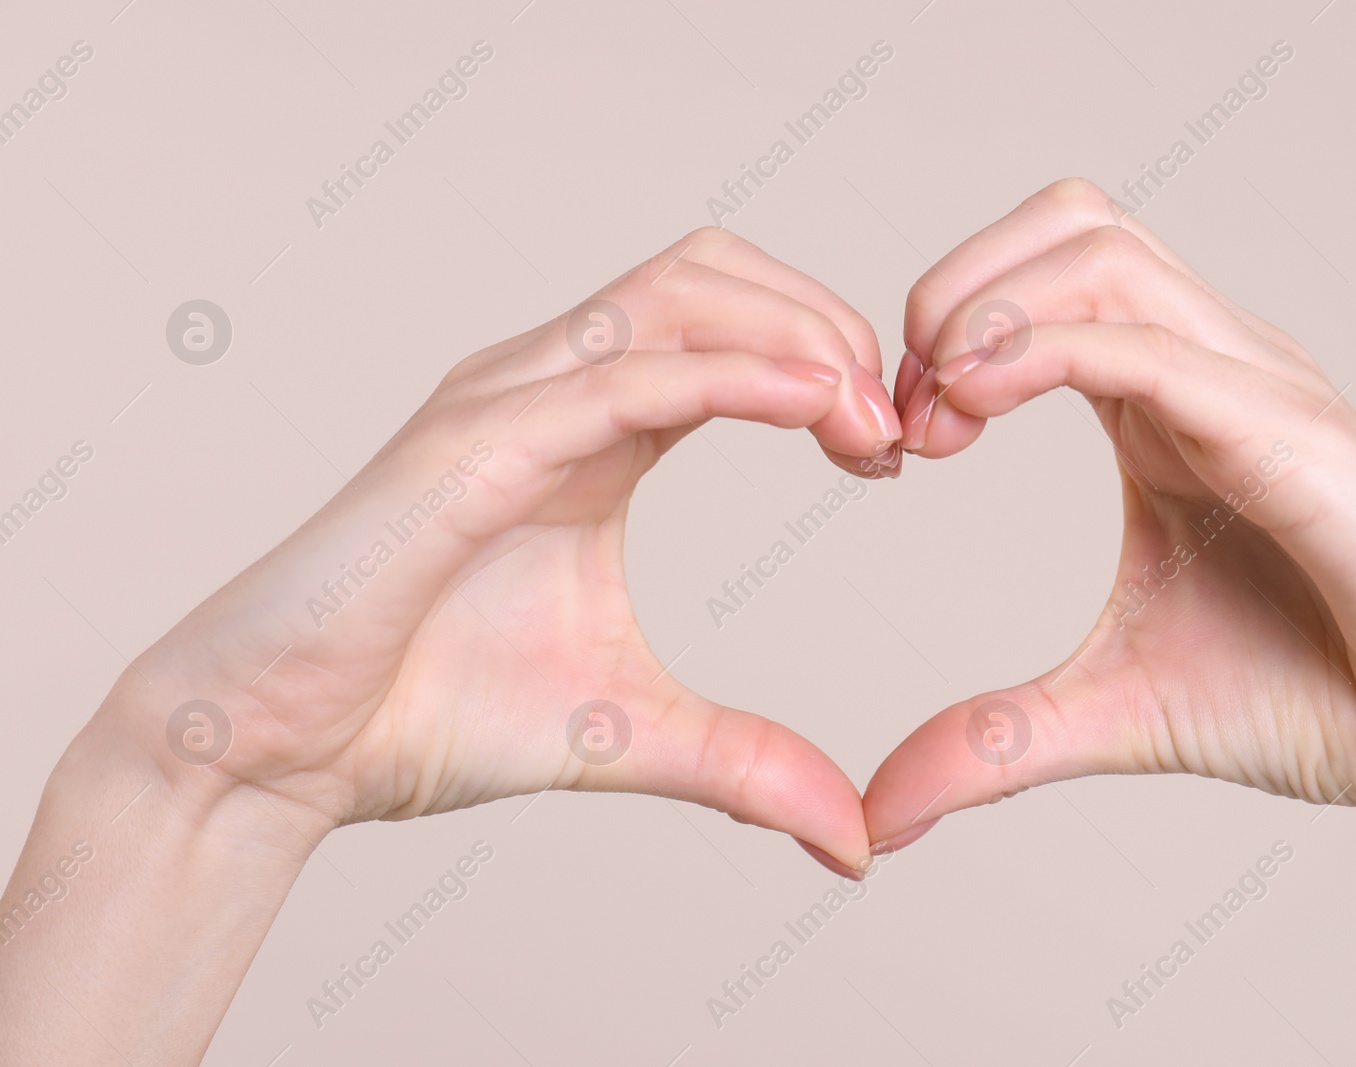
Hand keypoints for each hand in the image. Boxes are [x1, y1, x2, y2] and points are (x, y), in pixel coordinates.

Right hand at [110, 228, 899, 872]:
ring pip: (671, 294)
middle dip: (824, 324)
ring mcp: (502, 403)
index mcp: (590, 428)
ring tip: (867, 418)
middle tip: (893, 426)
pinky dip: (725, 375)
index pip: (727, 325)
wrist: (283, 749)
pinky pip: (615, 376)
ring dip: (792, 335)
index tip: (888, 452)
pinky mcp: (467, 448)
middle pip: (711, 274)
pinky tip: (812, 408)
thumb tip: (855, 843)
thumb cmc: (429, 711)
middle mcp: (547, 389)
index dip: (824, 360)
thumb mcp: (633, 728)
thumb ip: (748, 763)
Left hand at [866, 178, 1355, 856]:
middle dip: (953, 288)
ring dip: (987, 308)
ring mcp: (1257, 387)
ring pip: (1101, 250)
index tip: (897, 439)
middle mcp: (1209, 367)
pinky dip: (1043, 352)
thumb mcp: (1109, 711)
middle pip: (1066, 222)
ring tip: (940, 410)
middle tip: (908, 413)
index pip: (1042, 275)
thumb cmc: (1311, 697)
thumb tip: (883, 813)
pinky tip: (978, 406)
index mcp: (1163, 403)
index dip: (944, 328)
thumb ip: (990, 741)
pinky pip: (1150, 346)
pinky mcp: (1293, 435)